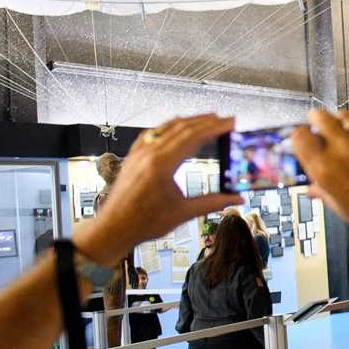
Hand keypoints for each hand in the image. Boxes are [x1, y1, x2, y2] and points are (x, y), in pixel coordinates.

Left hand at [75, 114, 238, 264]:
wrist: (113, 229)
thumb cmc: (143, 223)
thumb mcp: (183, 213)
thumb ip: (212, 202)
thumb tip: (236, 199)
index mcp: (161, 165)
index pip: (194, 137)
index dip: (215, 128)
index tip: (230, 123)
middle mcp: (148, 154)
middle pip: (182, 128)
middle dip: (206, 121)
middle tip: (224, 119)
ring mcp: (139, 153)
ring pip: (167, 128)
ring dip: (189, 121)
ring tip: (207, 119)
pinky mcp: (133, 156)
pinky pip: (152, 134)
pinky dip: (168, 127)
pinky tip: (175, 127)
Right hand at [290, 110, 348, 252]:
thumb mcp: (338, 206)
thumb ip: (322, 190)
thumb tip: (312, 187)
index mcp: (324, 169)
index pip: (300, 135)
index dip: (300, 135)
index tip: (304, 139)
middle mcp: (342, 152)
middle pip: (320, 116)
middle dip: (317, 120)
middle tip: (320, 128)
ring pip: (344, 116)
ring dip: (339, 122)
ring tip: (342, 133)